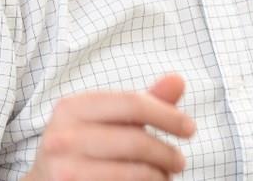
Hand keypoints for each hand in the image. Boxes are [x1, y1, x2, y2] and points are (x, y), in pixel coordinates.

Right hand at [26, 74, 196, 180]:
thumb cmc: (84, 146)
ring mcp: (64, 169)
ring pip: (132, 173)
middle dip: (166, 153)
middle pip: (135, 140)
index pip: (132, 103)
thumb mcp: (108, 120)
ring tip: (165, 176)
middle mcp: (62, 137)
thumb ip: (143, 103)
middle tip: (179, 162)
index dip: (167, 115)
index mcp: (72, 107)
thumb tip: (178, 80)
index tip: (190, 128)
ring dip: (158, 176)